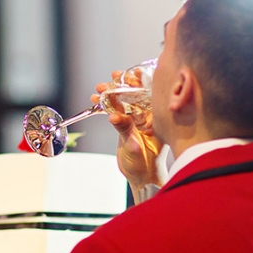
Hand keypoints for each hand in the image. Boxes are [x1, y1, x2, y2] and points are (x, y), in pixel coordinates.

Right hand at [93, 78, 163, 194]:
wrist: (142, 178)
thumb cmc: (146, 166)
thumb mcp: (135, 148)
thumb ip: (125, 131)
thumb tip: (114, 116)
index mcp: (156, 119)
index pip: (150, 95)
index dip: (141, 83)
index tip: (131, 75)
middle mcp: (148, 117)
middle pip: (136, 94)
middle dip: (123, 85)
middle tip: (112, 79)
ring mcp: (137, 120)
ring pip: (124, 101)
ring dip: (112, 94)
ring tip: (99, 89)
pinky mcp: (126, 125)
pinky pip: (116, 111)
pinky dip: (106, 105)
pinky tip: (96, 100)